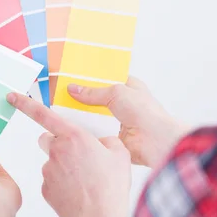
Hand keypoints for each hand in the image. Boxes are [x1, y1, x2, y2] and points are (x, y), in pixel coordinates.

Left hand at [7, 93, 130, 216]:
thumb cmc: (110, 187)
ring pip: (52, 161)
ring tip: (83, 178)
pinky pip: (51, 179)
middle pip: (47, 139)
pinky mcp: (45, 188)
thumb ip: (107, 140)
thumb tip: (101, 142)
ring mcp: (49, 170)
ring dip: (63, 165)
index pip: (43, 114)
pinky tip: (76, 189)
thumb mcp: (119, 153)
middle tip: (76, 154)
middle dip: (57, 143)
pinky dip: (61, 182)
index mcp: (73, 136)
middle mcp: (57, 150)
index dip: (25, 103)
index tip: (12, 96)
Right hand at [67, 77, 190, 167]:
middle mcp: (124, 103)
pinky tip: (72, 126)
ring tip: (62, 109)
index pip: (107, 78)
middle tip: (62, 94)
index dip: (91, 77)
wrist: (154, 140)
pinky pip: (96, 130)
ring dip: (84, 114)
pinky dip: (87, 129)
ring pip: (95, 114)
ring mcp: (118, 120)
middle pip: (98, 97)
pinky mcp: (113, 135)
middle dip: (84, 97)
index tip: (73, 76)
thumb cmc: (144, 111)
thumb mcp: (116, 92)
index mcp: (129, 87)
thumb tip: (73, 89)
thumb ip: (93, 92)